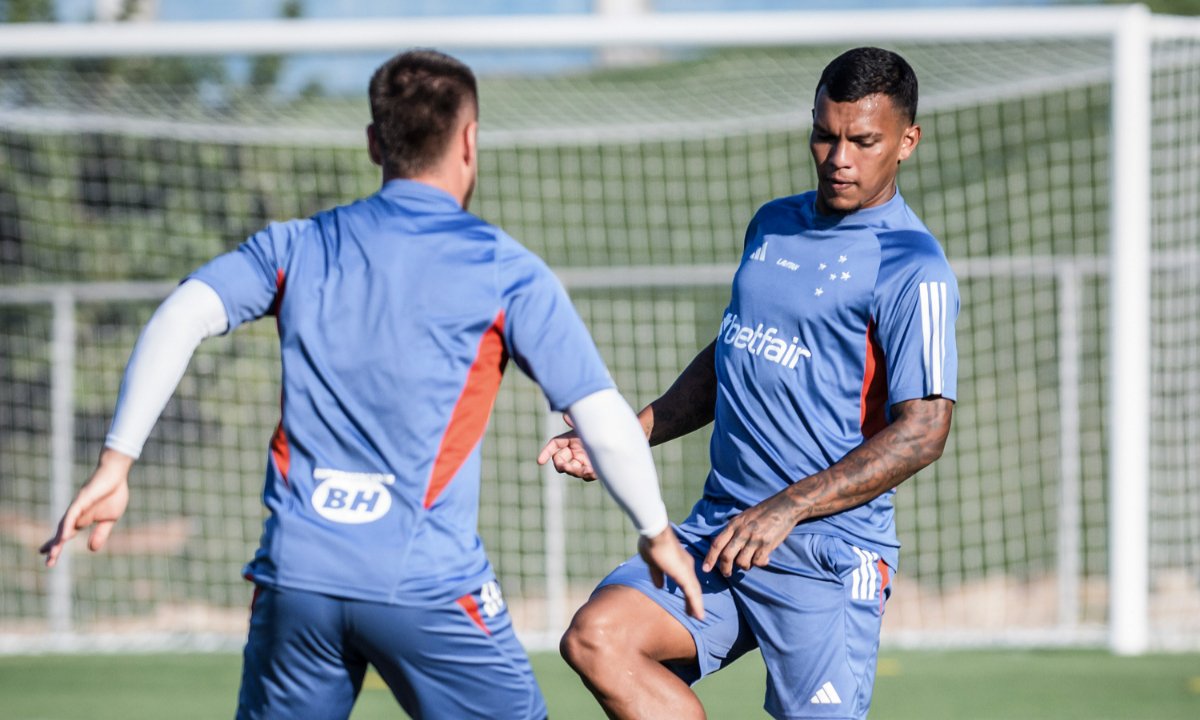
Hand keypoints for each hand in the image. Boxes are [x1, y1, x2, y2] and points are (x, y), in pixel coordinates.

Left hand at [40, 448, 133, 567]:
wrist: (116, 474)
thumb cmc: (113, 493)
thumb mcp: (110, 519)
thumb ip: (100, 533)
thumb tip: (91, 549)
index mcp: (81, 519)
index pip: (65, 534)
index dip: (56, 544)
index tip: (46, 555)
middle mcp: (75, 514)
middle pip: (61, 533)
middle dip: (55, 547)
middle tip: (49, 562)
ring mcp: (76, 507)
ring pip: (64, 526)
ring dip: (59, 540)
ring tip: (53, 553)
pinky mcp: (81, 500)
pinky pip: (72, 515)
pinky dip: (67, 526)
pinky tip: (64, 536)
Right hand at [536, 414, 596, 480]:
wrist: (619, 438)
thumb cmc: (602, 428)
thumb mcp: (589, 425)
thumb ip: (577, 421)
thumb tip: (566, 415)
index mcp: (570, 439)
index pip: (554, 445)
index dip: (546, 452)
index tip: (540, 461)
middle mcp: (574, 451)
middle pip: (560, 461)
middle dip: (562, 465)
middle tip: (567, 467)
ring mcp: (582, 461)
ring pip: (573, 470)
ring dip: (576, 471)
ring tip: (586, 470)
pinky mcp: (592, 469)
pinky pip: (586, 475)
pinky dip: (587, 474)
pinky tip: (593, 471)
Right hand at [638, 527, 704, 620]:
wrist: (655, 533)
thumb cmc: (652, 543)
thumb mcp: (652, 563)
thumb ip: (657, 574)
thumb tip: (659, 586)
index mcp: (679, 563)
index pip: (685, 581)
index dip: (687, 592)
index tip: (687, 602)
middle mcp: (686, 566)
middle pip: (692, 587)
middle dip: (692, 601)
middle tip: (694, 613)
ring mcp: (686, 571)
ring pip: (694, 591)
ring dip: (696, 605)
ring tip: (698, 618)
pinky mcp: (684, 575)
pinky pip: (692, 593)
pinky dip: (696, 605)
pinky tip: (698, 615)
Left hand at [702, 492, 796, 576]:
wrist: (784, 506)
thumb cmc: (763, 512)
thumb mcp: (743, 517)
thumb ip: (734, 530)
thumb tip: (724, 546)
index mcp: (734, 524)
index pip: (717, 543)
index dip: (710, 558)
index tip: (705, 569)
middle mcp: (742, 532)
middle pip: (727, 556)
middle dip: (725, 569)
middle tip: (727, 574)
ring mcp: (754, 538)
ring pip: (742, 562)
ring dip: (745, 566)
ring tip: (751, 561)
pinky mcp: (766, 544)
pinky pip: (758, 562)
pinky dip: (760, 563)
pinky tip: (765, 559)